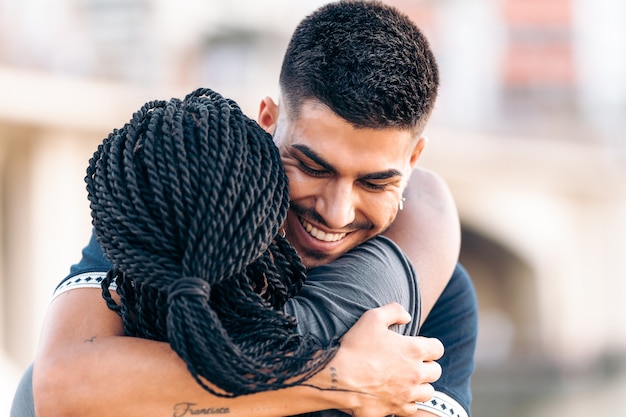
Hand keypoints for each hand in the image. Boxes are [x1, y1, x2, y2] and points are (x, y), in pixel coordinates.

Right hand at [316, 302, 443, 416]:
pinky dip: (407, 403)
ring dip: (420, 386)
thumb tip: (407, 316)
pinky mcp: (395, 409)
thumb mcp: (372, 317)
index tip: (419, 346)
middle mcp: (416, 374)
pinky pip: (412, 410)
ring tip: (407, 381)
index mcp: (414, 350)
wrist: (336, 377)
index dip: (430, 346)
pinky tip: (397, 396)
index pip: (438, 348)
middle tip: (411, 363)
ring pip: (428, 392)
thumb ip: (394, 311)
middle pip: (436, 371)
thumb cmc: (354, 346)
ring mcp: (407, 394)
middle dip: (427, 366)